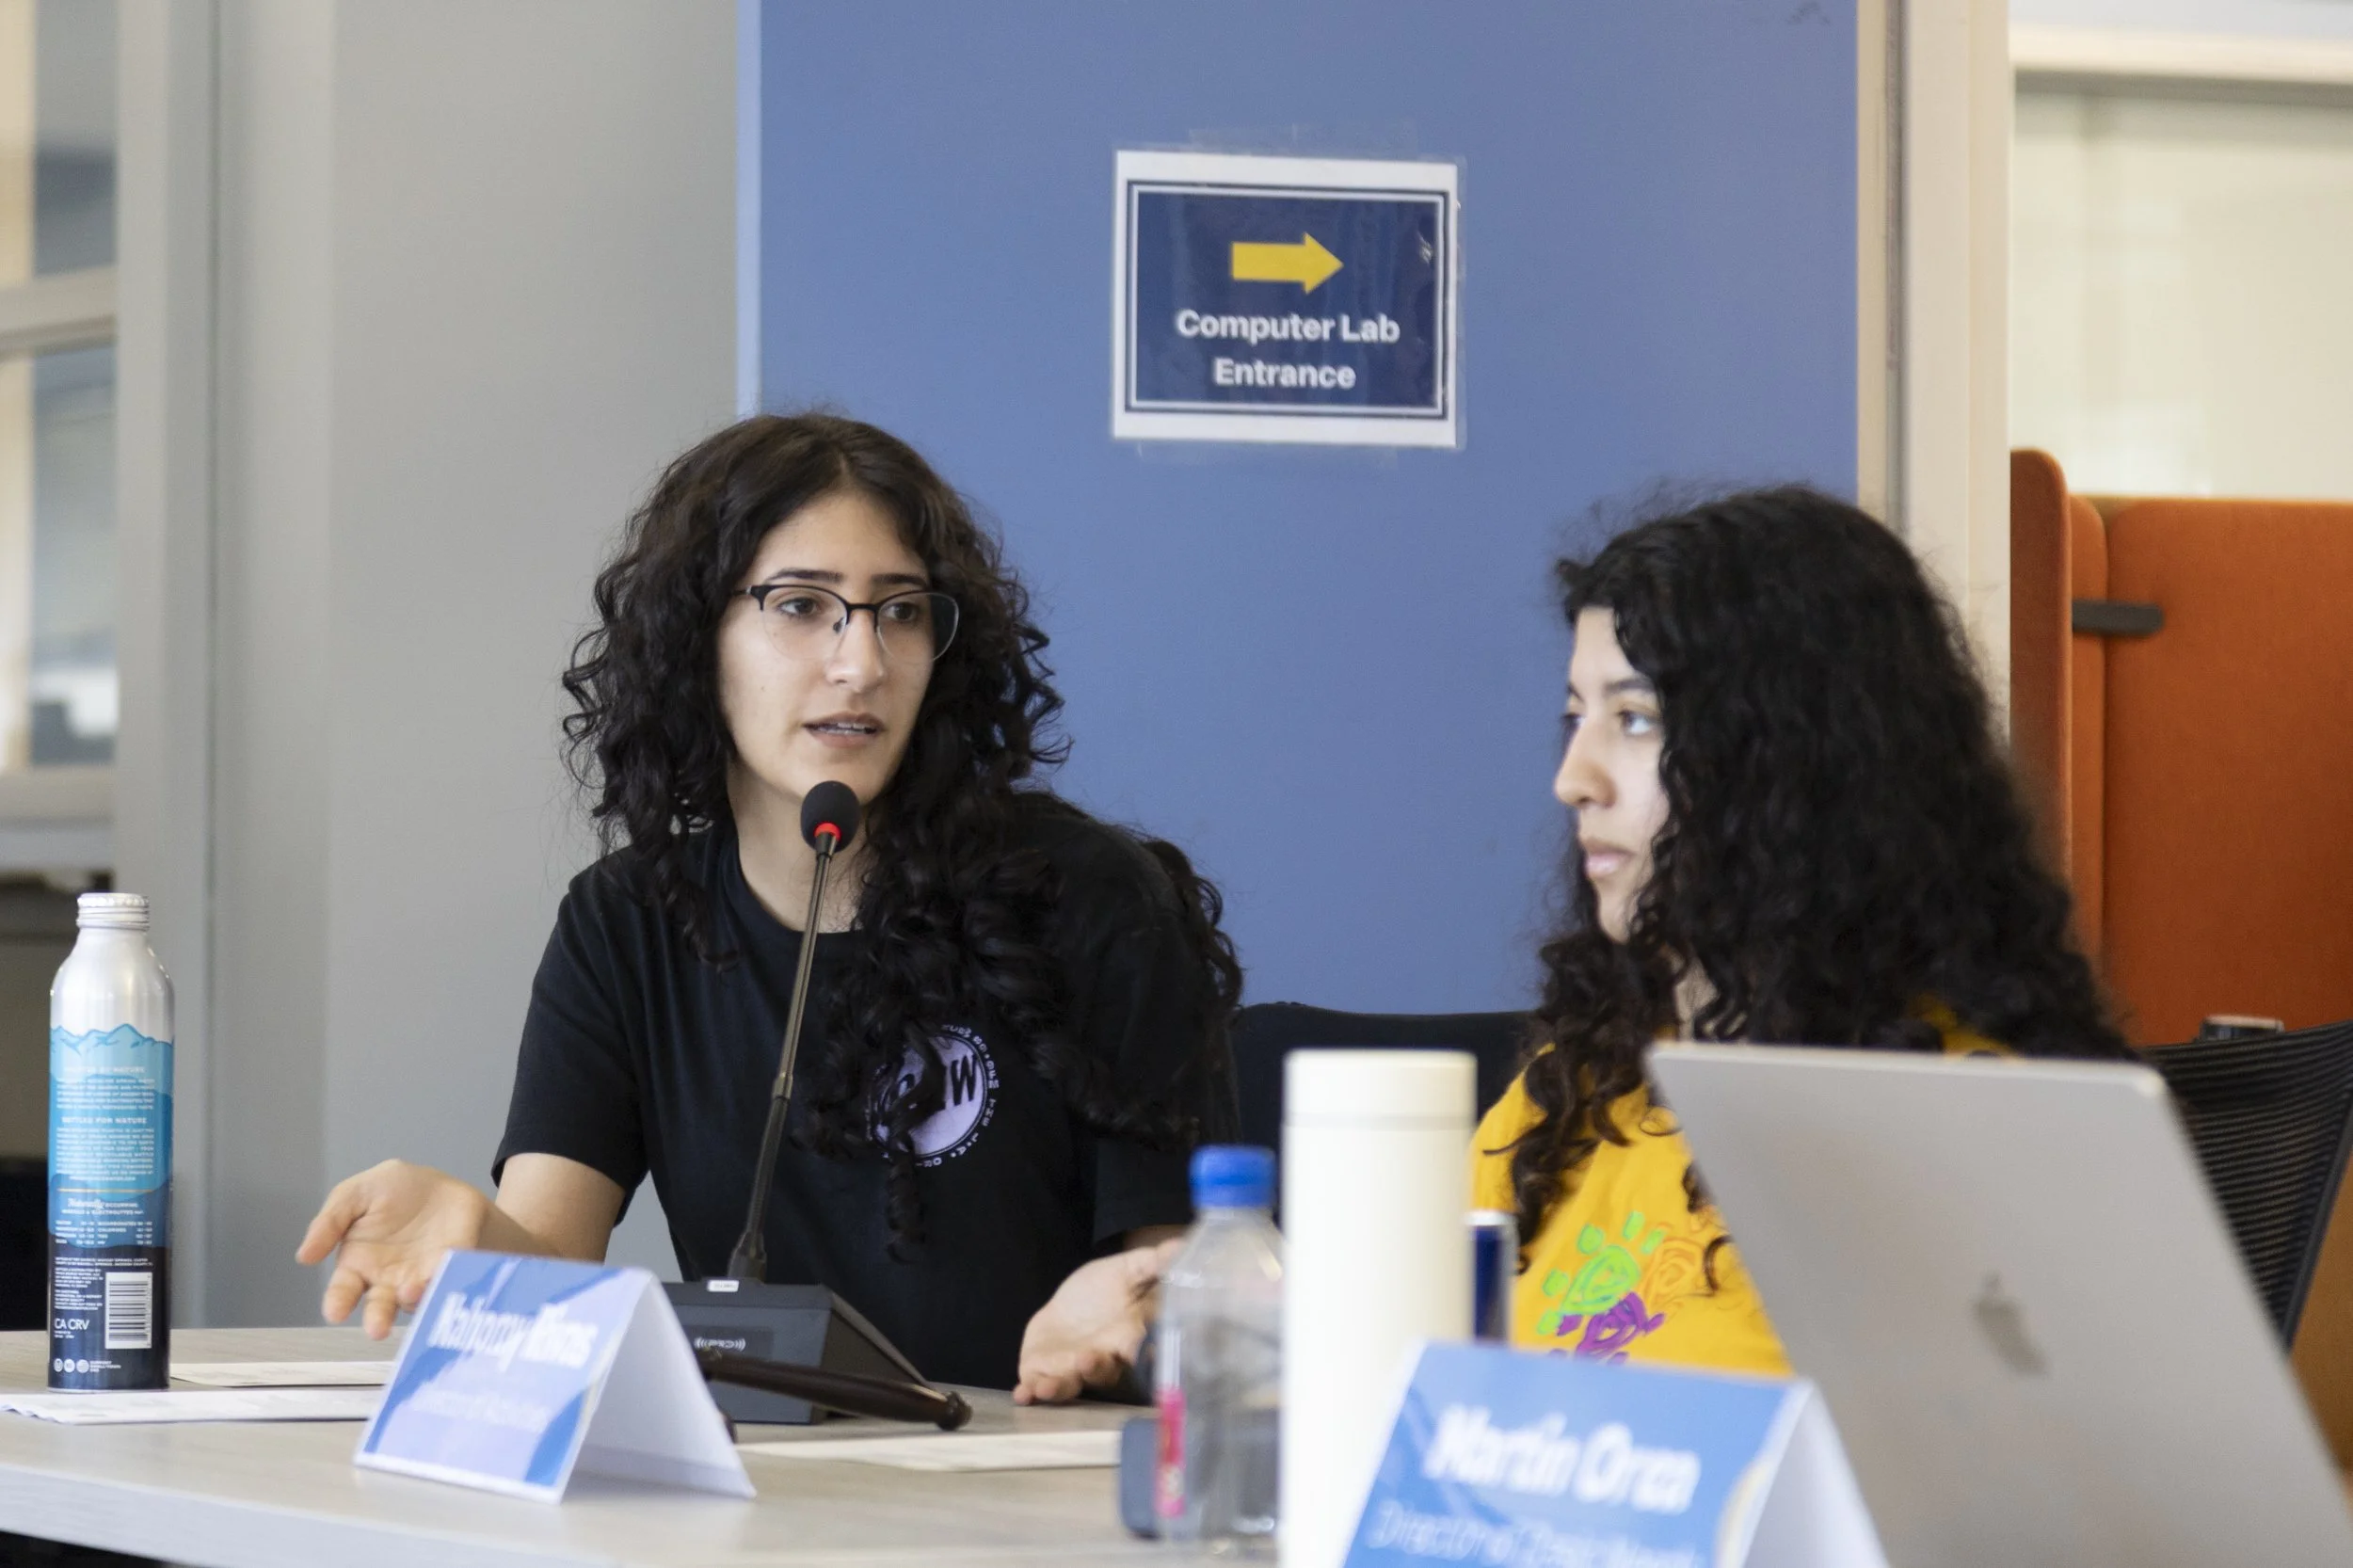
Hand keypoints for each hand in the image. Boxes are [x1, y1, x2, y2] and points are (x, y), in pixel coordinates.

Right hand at [295, 1160, 491, 1338]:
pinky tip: (439, 1278)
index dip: (338, 1302)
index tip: (335, 1312)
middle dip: (377, 1318)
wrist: (439, 1184)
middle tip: (377, 1329)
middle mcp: (388, 1281)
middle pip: (379, 1307)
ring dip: (412, 1300)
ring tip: (408, 1294)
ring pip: (414, 1299)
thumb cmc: (391, 1193)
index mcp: (358, 1265)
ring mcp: (420, 1277)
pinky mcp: (452, 1267)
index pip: (343, 1291)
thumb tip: (304, 1256)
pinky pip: (448, 1277)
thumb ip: (329, 1222)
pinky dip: (444, 1280)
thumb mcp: (354, 1194)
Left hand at [1013, 1238, 1182, 1404]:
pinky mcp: (1043, 1370)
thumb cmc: (1107, 1289)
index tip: (1141, 1357)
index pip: (1139, 1352)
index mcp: (1128, 1340)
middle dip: (1094, 1369)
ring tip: (1047, 1388)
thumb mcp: (1128, 1270)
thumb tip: (1181, 1245)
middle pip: (1102, 1374)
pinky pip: (1037, 1386)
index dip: (1142, 1358)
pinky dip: (1030, 1392)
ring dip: (1058, 1389)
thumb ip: (1152, 1264)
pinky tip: (1023, 1394)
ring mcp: (1071, 1370)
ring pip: (1069, 1385)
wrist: (1073, 1303)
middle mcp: (1102, 1362)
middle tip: (1087, 1360)